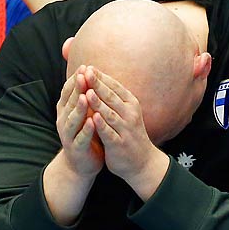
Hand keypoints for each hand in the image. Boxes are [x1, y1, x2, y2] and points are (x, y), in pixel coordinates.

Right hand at [55, 68, 104, 180]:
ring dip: (79, 108)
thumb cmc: (85, 133)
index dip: (75, 79)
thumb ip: (83, 95)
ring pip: (73, 119)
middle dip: (77, 89)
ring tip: (85, 96)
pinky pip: (81, 137)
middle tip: (83, 75)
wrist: (81, 163)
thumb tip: (88, 72)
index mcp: (65, 110)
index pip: (69, 91)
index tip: (85, 66)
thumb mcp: (83, 113)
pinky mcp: (76, 148)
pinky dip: (86, 129)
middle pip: (70, 102)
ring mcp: (68, 135)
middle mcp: (63, 120)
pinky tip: (92, 122)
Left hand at [88, 69, 166, 193]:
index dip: (101, 77)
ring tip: (87, 91)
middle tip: (86, 72)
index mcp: (131, 104)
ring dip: (98, 102)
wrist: (142, 162)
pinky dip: (102, 125)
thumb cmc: (129, 134)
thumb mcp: (125, 112)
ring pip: (110, 113)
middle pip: (111, 97)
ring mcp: (125, 130)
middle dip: (98, 84)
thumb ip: (114, 98)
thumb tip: (100, 78)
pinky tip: (94, 117)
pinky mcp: (119, 144)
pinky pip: (109, 133)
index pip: (115, 87)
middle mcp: (130, 115)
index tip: (88, 67)